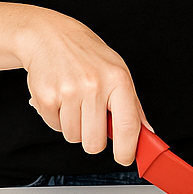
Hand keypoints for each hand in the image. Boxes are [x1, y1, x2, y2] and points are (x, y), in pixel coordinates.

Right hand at [18, 9, 150, 166]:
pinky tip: (60, 97)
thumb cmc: (87, 55)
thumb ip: (132, 105)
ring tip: (75, 100)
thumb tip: (147, 133)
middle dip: (94, 138)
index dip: (128, 149)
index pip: (128, 126)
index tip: (126, 158)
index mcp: (118, 79)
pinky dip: (58, 118)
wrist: (49, 36)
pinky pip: (55, 128)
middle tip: (92, 117)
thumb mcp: (117, 71)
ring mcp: (68, 92)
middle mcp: (94, 85)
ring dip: (74, 125)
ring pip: (74, 137)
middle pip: (95, 143)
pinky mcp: (45, 98)